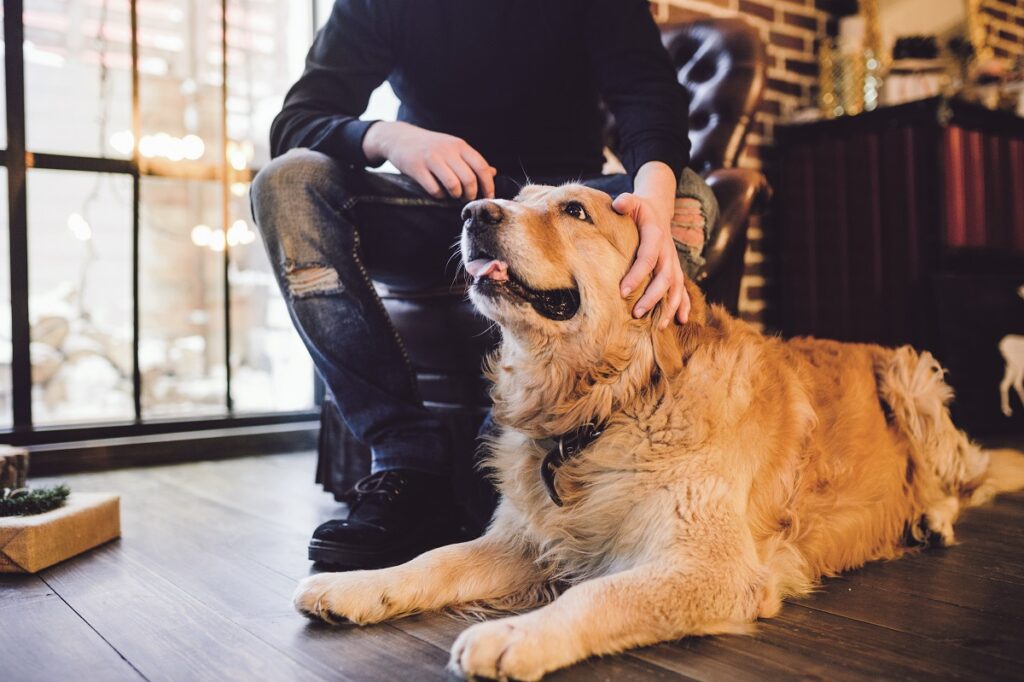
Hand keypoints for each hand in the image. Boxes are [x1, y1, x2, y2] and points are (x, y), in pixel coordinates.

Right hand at [362, 121, 495, 199]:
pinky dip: (440, 196)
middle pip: (469, 179)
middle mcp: (447, 150)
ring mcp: (431, 159)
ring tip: (454, 195)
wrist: (400, 138)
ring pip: (453, 186)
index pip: (481, 167)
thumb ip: (472, 161)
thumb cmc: (431, 146)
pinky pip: (434, 190)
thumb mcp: (453, 148)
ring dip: (456, 196)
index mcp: (459, 145)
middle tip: (467, 198)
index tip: (488, 197)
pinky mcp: (417, 168)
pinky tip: (439, 192)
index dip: (488, 185)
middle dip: (471, 194)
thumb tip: (493, 173)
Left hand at [615, 162, 690, 325]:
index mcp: (656, 236)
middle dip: (652, 298)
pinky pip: (682, 289)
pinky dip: (684, 305)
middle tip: (636, 314)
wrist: (658, 209)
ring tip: (660, 326)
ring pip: (676, 287)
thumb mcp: (632, 200)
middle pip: (664, 278)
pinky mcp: (674, 270)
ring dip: (670, 307)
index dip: (636, 275)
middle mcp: (668, 252)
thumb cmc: (639, 209)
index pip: (647, 258)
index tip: (621, 291)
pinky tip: (681, 321)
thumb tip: (618, 204)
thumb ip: (625, 202)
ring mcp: (673, 263)